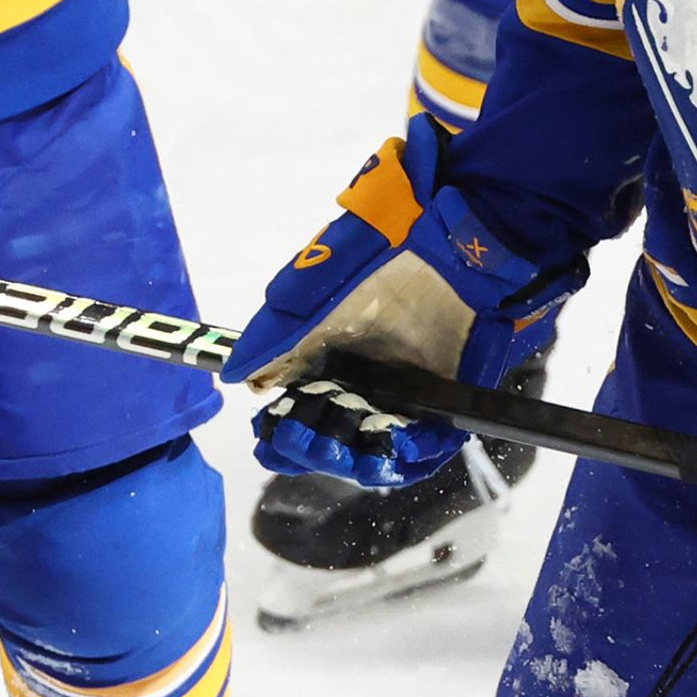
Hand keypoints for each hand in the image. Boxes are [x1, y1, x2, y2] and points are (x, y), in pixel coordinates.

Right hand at [226, 122, 561, 487]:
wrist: (458, 238)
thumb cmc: (386, 252)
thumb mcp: (318, 288)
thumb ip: (278, 334)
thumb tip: (237, 373)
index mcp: (330, 352)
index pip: (299, 408)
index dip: (283, 427)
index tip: (271, 434)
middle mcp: (366, 377)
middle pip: (332, 434)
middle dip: (312, 445)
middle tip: (300, 438)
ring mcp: (406, 391)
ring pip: (372, 445)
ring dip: (349, 458)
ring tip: (334, 450)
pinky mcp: (445, 400)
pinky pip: (421, 445)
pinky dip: (401, 456)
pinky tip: (382, 457)